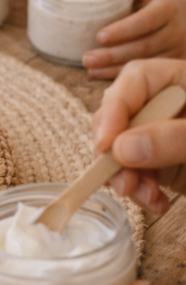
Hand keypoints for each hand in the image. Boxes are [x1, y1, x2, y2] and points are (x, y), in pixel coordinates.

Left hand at [83, 0, 185, 78]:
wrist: (184, 17)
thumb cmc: (154, 2)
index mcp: (167, 8)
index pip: (145, 21)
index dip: (123, 30)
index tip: (99, 36)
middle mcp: (174, 31)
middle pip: (142, 47)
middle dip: (112, 54)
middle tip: (87, 58)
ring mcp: (175, 50)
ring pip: (143, 63)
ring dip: (113, 68)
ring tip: (90, 67)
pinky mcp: (170, 64)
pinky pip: (144, 72)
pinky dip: (119, 74)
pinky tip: (100, 74)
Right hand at [92, 57, 185, 212]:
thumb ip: (173, 139)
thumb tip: (120, 149)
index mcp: (182, 81)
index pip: (135, 79)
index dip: (114, 108)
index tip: (105, 144)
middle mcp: (166, 105)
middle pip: (119, 115)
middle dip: (115, 151)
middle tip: (123, 181)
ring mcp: (161, 134)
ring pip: (120, 149)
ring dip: (126, 178)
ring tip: (147, 198)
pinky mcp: (162, 162)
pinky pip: (135, 173)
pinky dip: (141, 192)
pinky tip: (158, 204)